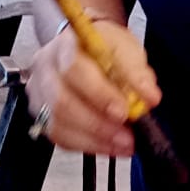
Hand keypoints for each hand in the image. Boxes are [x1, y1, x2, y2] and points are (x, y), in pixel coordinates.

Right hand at [26, 20, 161, 157]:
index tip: (123, 110)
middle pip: (62, 100)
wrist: (87, 50)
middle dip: (98, 123)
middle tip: (127, 134)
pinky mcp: (42, 115)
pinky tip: (110, 146)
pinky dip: (88, 145)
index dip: (98, 93)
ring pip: (58, 123)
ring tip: (123, 143)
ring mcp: (40, 93)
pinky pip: (60, 137)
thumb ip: (136, 72)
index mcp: (64, 44)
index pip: (74, 68)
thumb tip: (149, 96)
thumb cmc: (103, 47)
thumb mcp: (125, 48)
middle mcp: (46, 68)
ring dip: (95, 139)